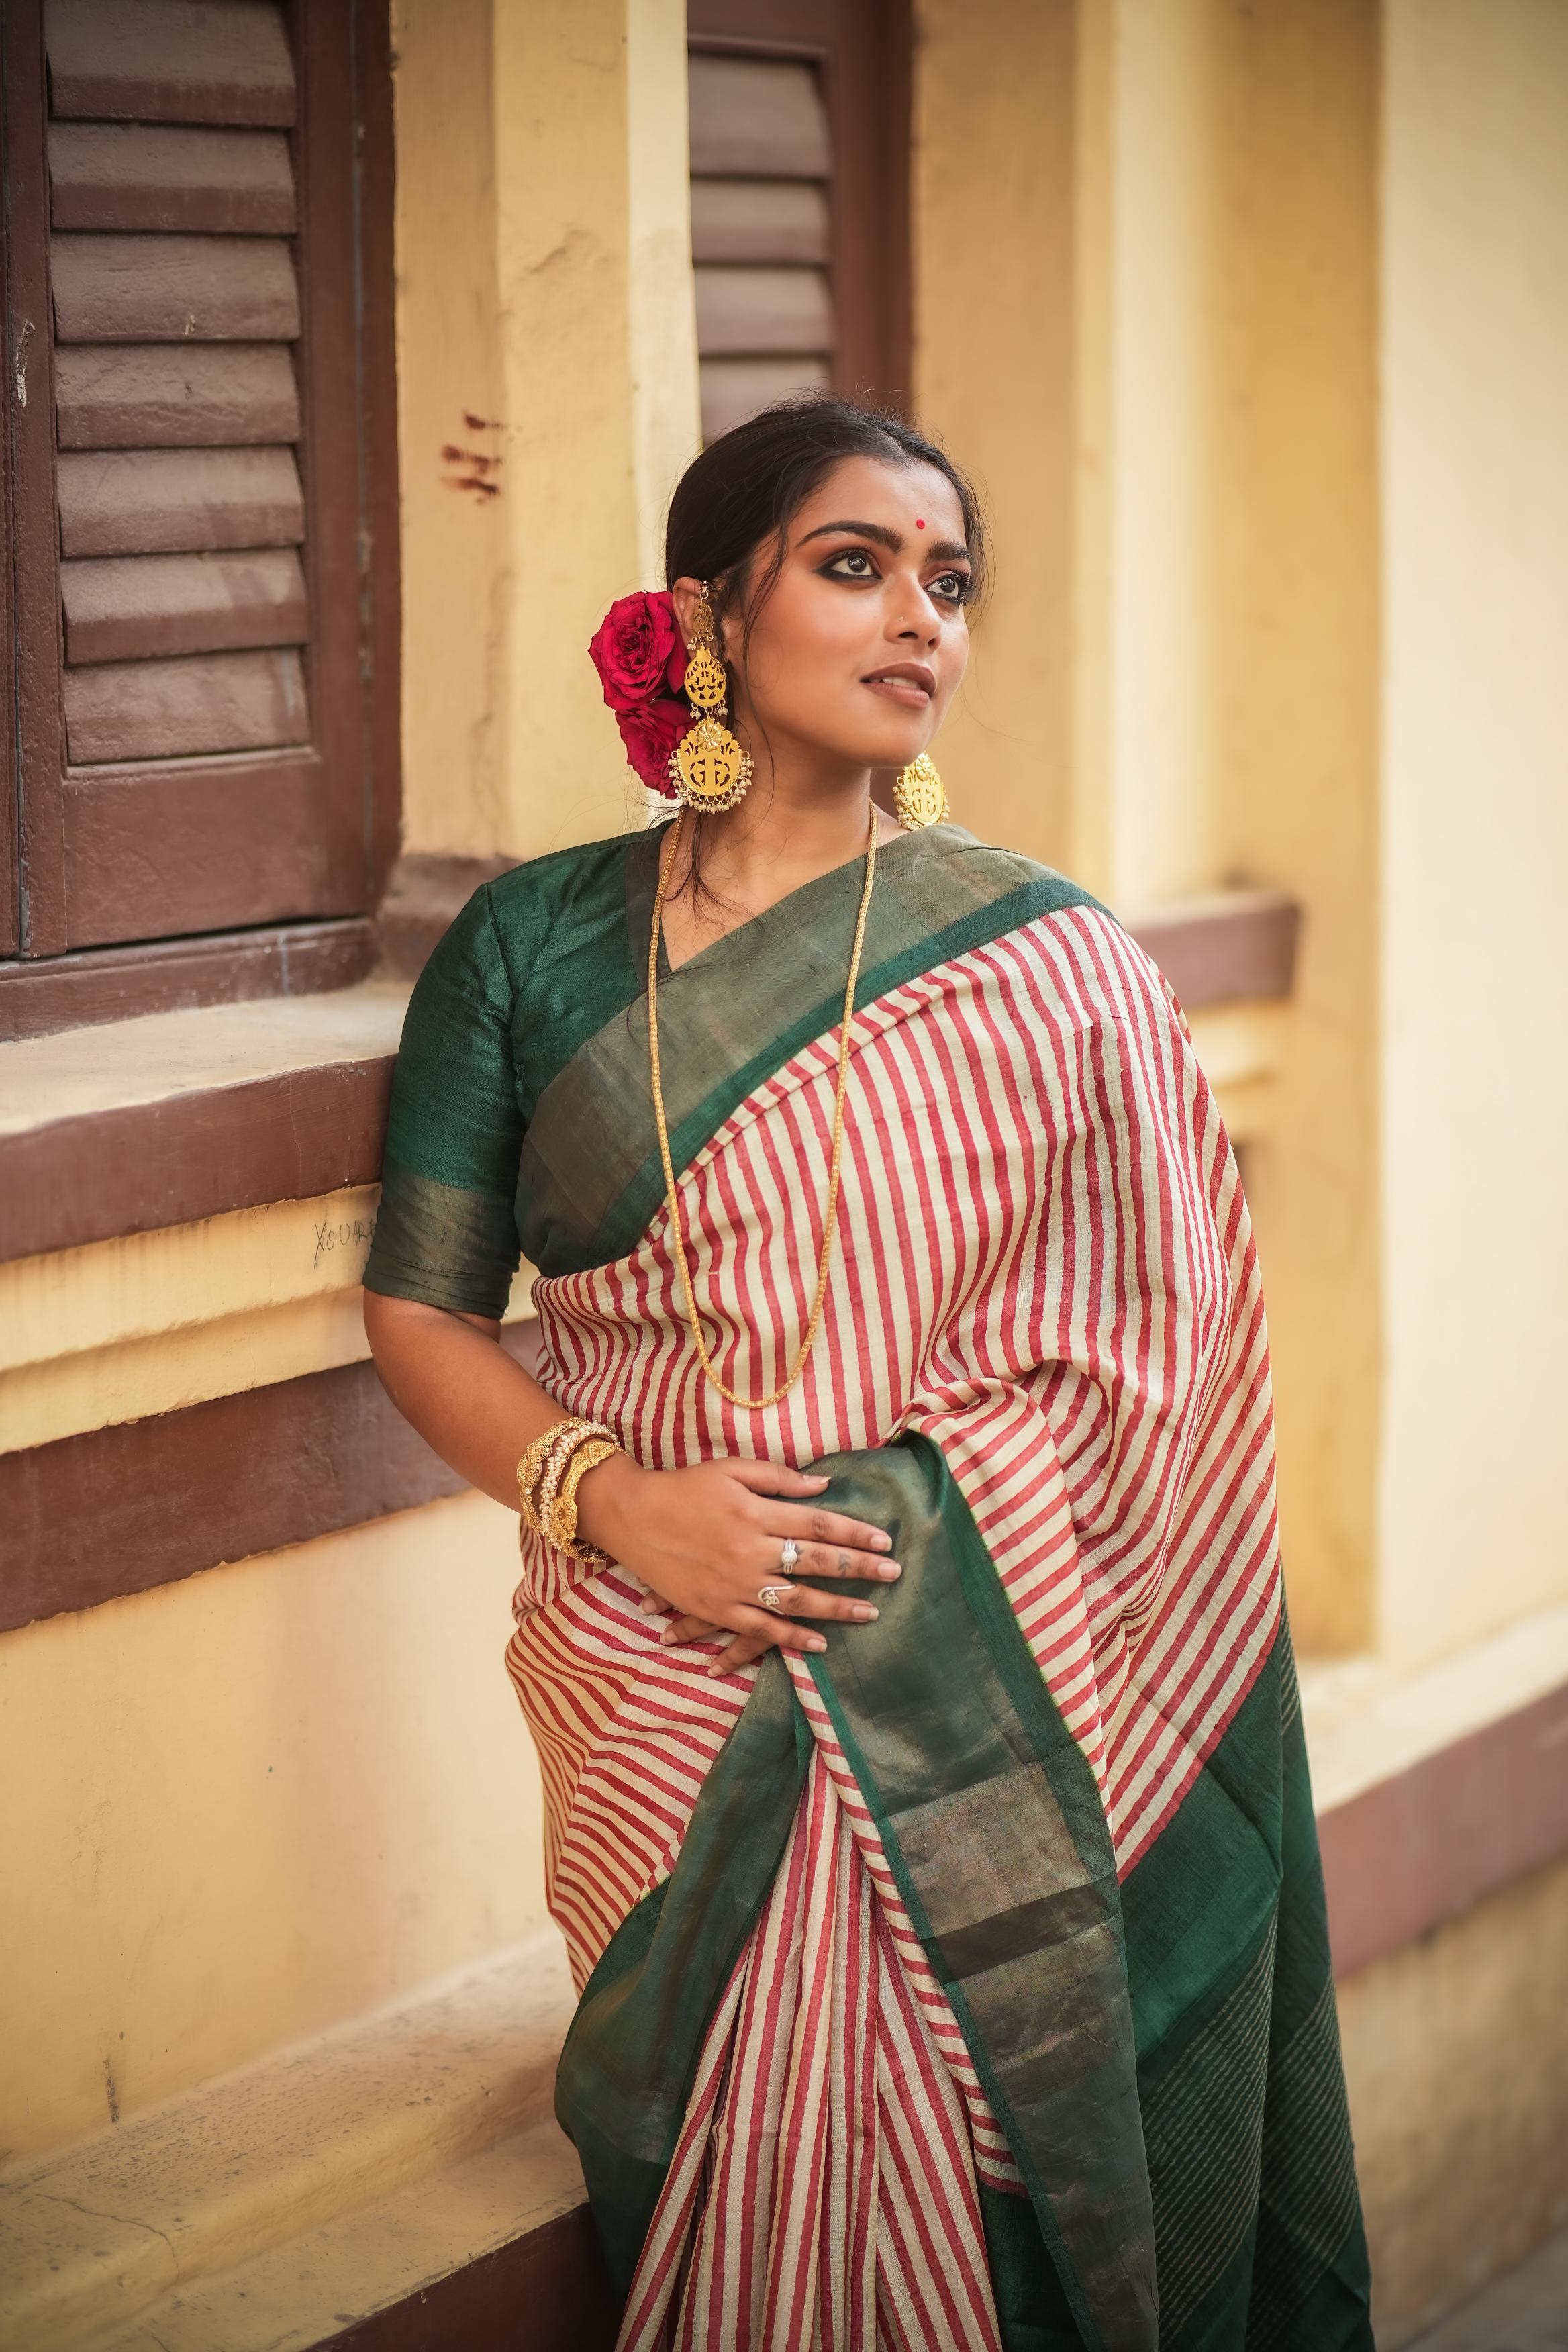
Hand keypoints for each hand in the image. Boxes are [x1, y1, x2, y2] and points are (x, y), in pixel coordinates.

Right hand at [574, 1453, 901, 1675]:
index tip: (884, 1540)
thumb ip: (777, 1477)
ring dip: (837, 1607)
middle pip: (816, 1561)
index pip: (820, 1524)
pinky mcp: (716, 1608)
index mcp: (757, 1513)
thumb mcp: (730, 1469)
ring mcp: (734, 1584)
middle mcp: (751, 1550)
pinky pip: (761, 1628)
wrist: (632, 1517)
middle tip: (894, 1573)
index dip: (855, 1532)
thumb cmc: (683, 1487)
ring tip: (869, 1612)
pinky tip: (820, 1643)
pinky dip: (792, 1637)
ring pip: (797, 1600)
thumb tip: (823, 1486)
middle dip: (859, 1569)